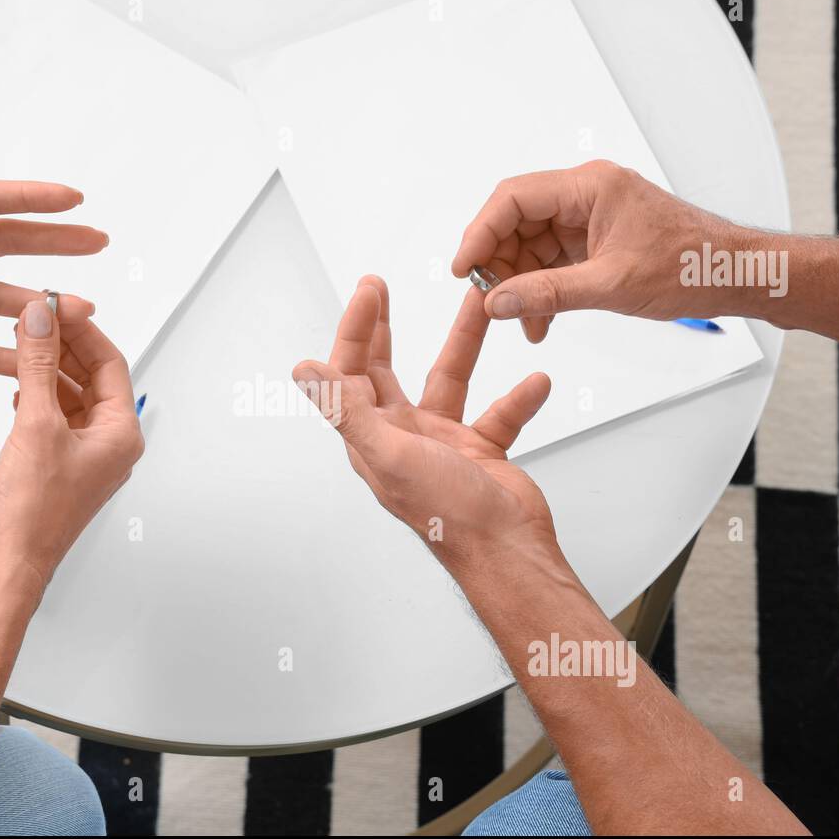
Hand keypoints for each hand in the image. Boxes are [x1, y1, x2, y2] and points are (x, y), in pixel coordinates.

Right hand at [0, 297, 143, 586]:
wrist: (9, 561)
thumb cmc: (33, 512)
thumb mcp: (35, 423)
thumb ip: (36, 364)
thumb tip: (40, 319)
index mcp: (121, 434)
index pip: (110, 362)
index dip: (82, 329)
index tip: (55, 304)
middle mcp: (110, 444)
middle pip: (92, 376)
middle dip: (63, 345)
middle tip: (34, 318)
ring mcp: (86, 455)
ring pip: (72, 395)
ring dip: (47, 369)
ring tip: (21, 343)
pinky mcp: (60, 464)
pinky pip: (56, 416)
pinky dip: (38, 396)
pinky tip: (18, 386)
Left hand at [293, 275, 556, 571]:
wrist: (507, 551)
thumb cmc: (447, 513)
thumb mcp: (389, 452)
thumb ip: (346, 408)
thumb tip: (303, 371)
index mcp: (372, 438)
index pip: (351, 373)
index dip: (355, 329)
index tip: (369, 290)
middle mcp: (401, 437)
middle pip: (385, 372)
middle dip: (383, 328)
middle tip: (380, 287)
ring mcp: (441, 443)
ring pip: (449, 380)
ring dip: (465, 344)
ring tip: (481, 305)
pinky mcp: (480, 451)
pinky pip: (498, 413)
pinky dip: (518, 397)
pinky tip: (536, 380)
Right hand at [451, 159, 737, 341]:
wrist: (731, 274)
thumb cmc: (690, 264)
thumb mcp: (611, 285)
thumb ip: (548, 293)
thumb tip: (498, 302)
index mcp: (590, 186)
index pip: (514, 199)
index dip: (480, 232)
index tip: (465, 268)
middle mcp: (585, 194)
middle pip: (516, 221)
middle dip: (500, 263)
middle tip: (490, 301)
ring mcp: (589, 217)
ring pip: (530, 244)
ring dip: (520, 282)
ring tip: (521, 320)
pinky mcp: (594, 239)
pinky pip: (551, 259)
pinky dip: (540, 288)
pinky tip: (539, 318)